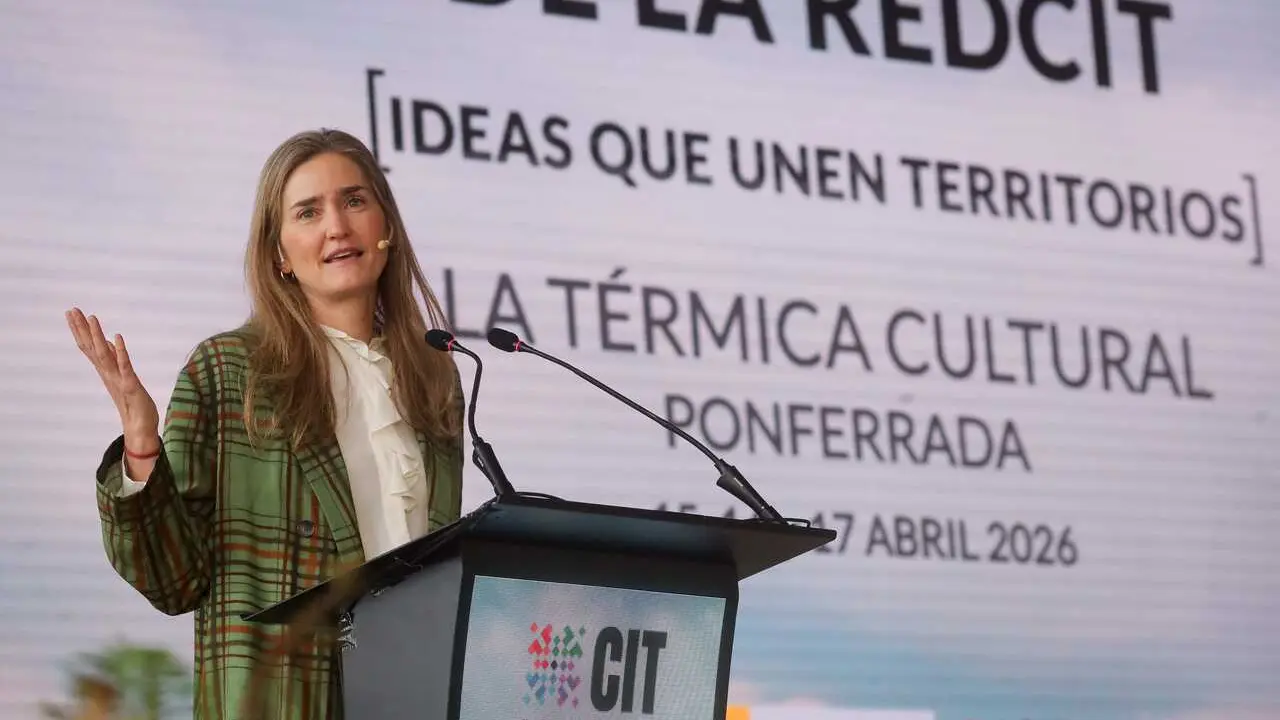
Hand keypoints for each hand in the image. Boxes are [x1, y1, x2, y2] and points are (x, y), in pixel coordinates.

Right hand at [66, 308, 159, 451]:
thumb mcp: (123, 377)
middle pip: (91, 347)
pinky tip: (117, 338)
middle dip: (82, 328)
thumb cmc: (133, 403)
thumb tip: (110, 343)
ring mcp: (118, 379)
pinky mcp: (131, 385)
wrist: (139, 427)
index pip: (89, 347)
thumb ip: (115, 360)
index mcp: (106, 370)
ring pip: (104, 354)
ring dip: (97, 336)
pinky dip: (121, 352)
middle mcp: (108, 373)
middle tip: (71, 309)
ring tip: (91, 317)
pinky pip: (125, 366)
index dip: (80, 330)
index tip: (71, 313)